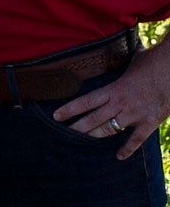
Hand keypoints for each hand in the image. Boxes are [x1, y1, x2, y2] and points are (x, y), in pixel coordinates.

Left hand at [53, 42, 169, 158]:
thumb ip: (116, 63)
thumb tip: (106, 50)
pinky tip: (119, 156)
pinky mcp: (150, 122)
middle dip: (77, 128)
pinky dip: (127, 149)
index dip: (69, 110)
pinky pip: (136, 140)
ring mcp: (135, 115)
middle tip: (63, 134)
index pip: (85, 102)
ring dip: (95, 136)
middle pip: (93, 119)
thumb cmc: (151, 62)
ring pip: (109, 130)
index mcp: (113, 89)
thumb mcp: (127, 61)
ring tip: (81, 143)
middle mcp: (120, 104)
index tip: (56, 116)